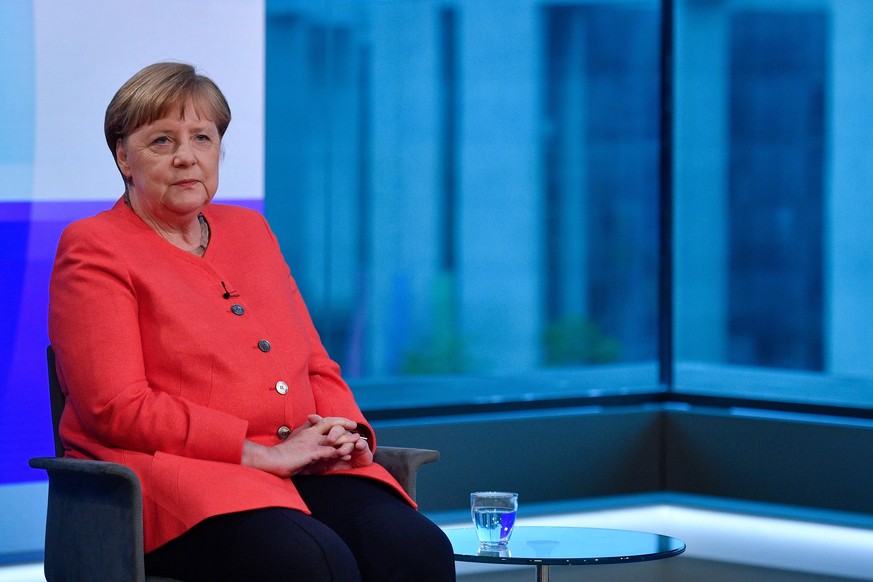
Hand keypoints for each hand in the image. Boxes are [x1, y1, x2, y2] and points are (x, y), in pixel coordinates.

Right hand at [242, 415, 371, 476]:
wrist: (269, 460)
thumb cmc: (281, 456)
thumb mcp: (296, 448)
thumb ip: (308, 446)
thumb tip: (317, 451)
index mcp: (307, 431)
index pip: (325, 421)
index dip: (337, 420)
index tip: (347, 422)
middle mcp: (310, 434)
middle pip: (330, 424)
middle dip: (344, 424)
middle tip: (355, 426)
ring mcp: (310, 443)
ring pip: (332, 437)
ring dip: (345, 439)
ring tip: (357, 440)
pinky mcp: (310, 453)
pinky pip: (327, 451)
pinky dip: (338, 452)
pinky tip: (346, 454)